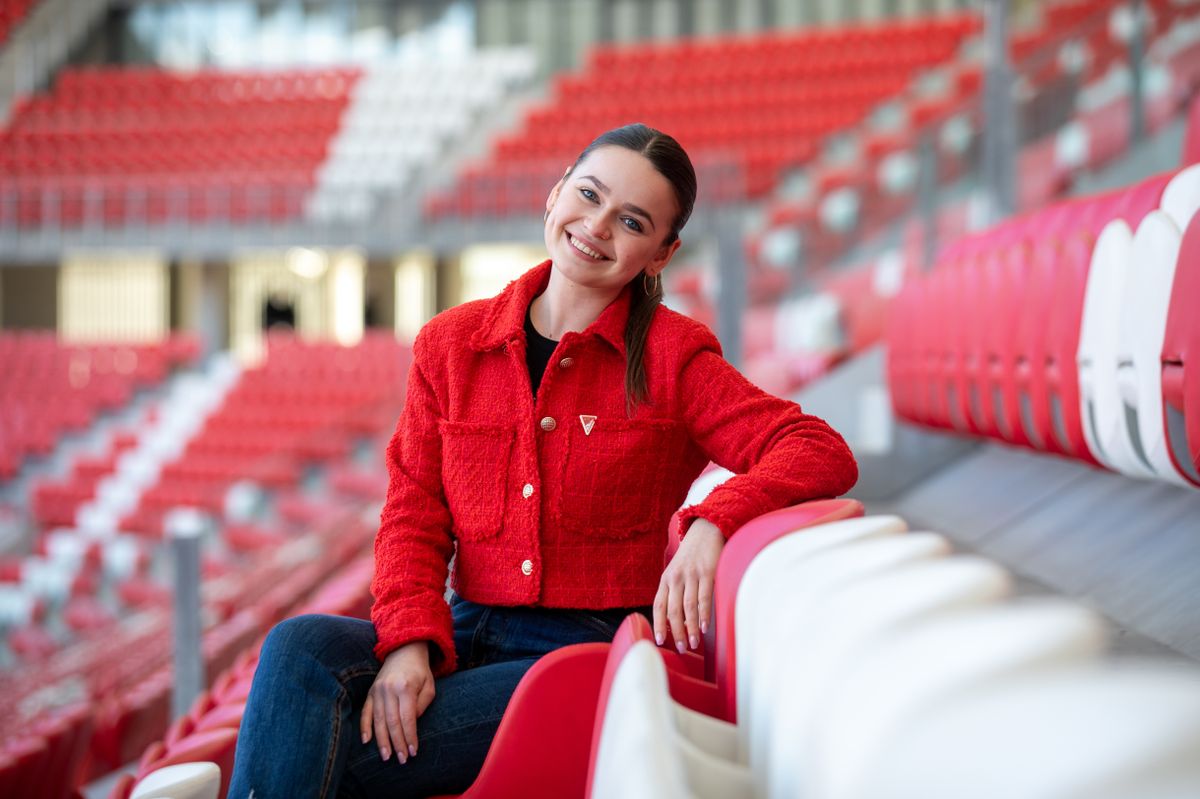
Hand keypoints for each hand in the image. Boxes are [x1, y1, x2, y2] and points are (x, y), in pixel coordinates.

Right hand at [360, 641, 435, 763]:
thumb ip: (421, 706)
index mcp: (405, 687)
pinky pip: (365, 712)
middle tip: (401, 759)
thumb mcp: (429, 686)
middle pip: (391, 722)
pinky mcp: (370, 692)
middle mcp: (388, 689)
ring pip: (378, 721)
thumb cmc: (420, 671)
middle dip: (397, 743)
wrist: (404, 651)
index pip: (407, 718)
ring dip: (382, 741)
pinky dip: (365, 727)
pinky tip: (366, 741)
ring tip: (386, 756)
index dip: (410, 737)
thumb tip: (411, 725)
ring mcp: (377, 690)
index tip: (413, 752)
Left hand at [654, 518, 723, 652]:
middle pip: (673, 610)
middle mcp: (676, 577)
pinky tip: (703, 627)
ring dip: (690, 628)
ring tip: (693, 643)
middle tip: (681, 649)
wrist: (706, 530)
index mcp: (666, 579)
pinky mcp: (707, 572)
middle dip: (676, 632)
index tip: (660, 641)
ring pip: (688, 607)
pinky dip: (703, 614)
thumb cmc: (692, 557)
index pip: (658, 606)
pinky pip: (704, 597)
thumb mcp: (677, 572)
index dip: (658, 624)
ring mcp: (691, 574)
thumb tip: (675, 621)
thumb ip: (674, 592)